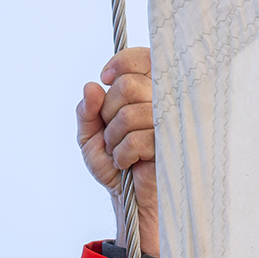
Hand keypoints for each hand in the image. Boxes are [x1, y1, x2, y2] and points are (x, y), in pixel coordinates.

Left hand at [77, 48, 157, 257]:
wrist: (129, 199)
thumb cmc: (114, 164)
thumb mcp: (90, 137)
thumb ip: (86, 111)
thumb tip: (92, 87)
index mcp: (147, 91)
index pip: (141, 58)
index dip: (121, 63)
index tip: (106, 77)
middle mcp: (163, 101)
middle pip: (127, 87)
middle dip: (108, 115)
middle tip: (111, 134)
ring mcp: (170, 121)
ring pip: (129, 114)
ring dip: (114, 139)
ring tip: (119, 152)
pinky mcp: (172, 144)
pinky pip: (137, 139)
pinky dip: (122, 155)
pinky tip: (128, 163)